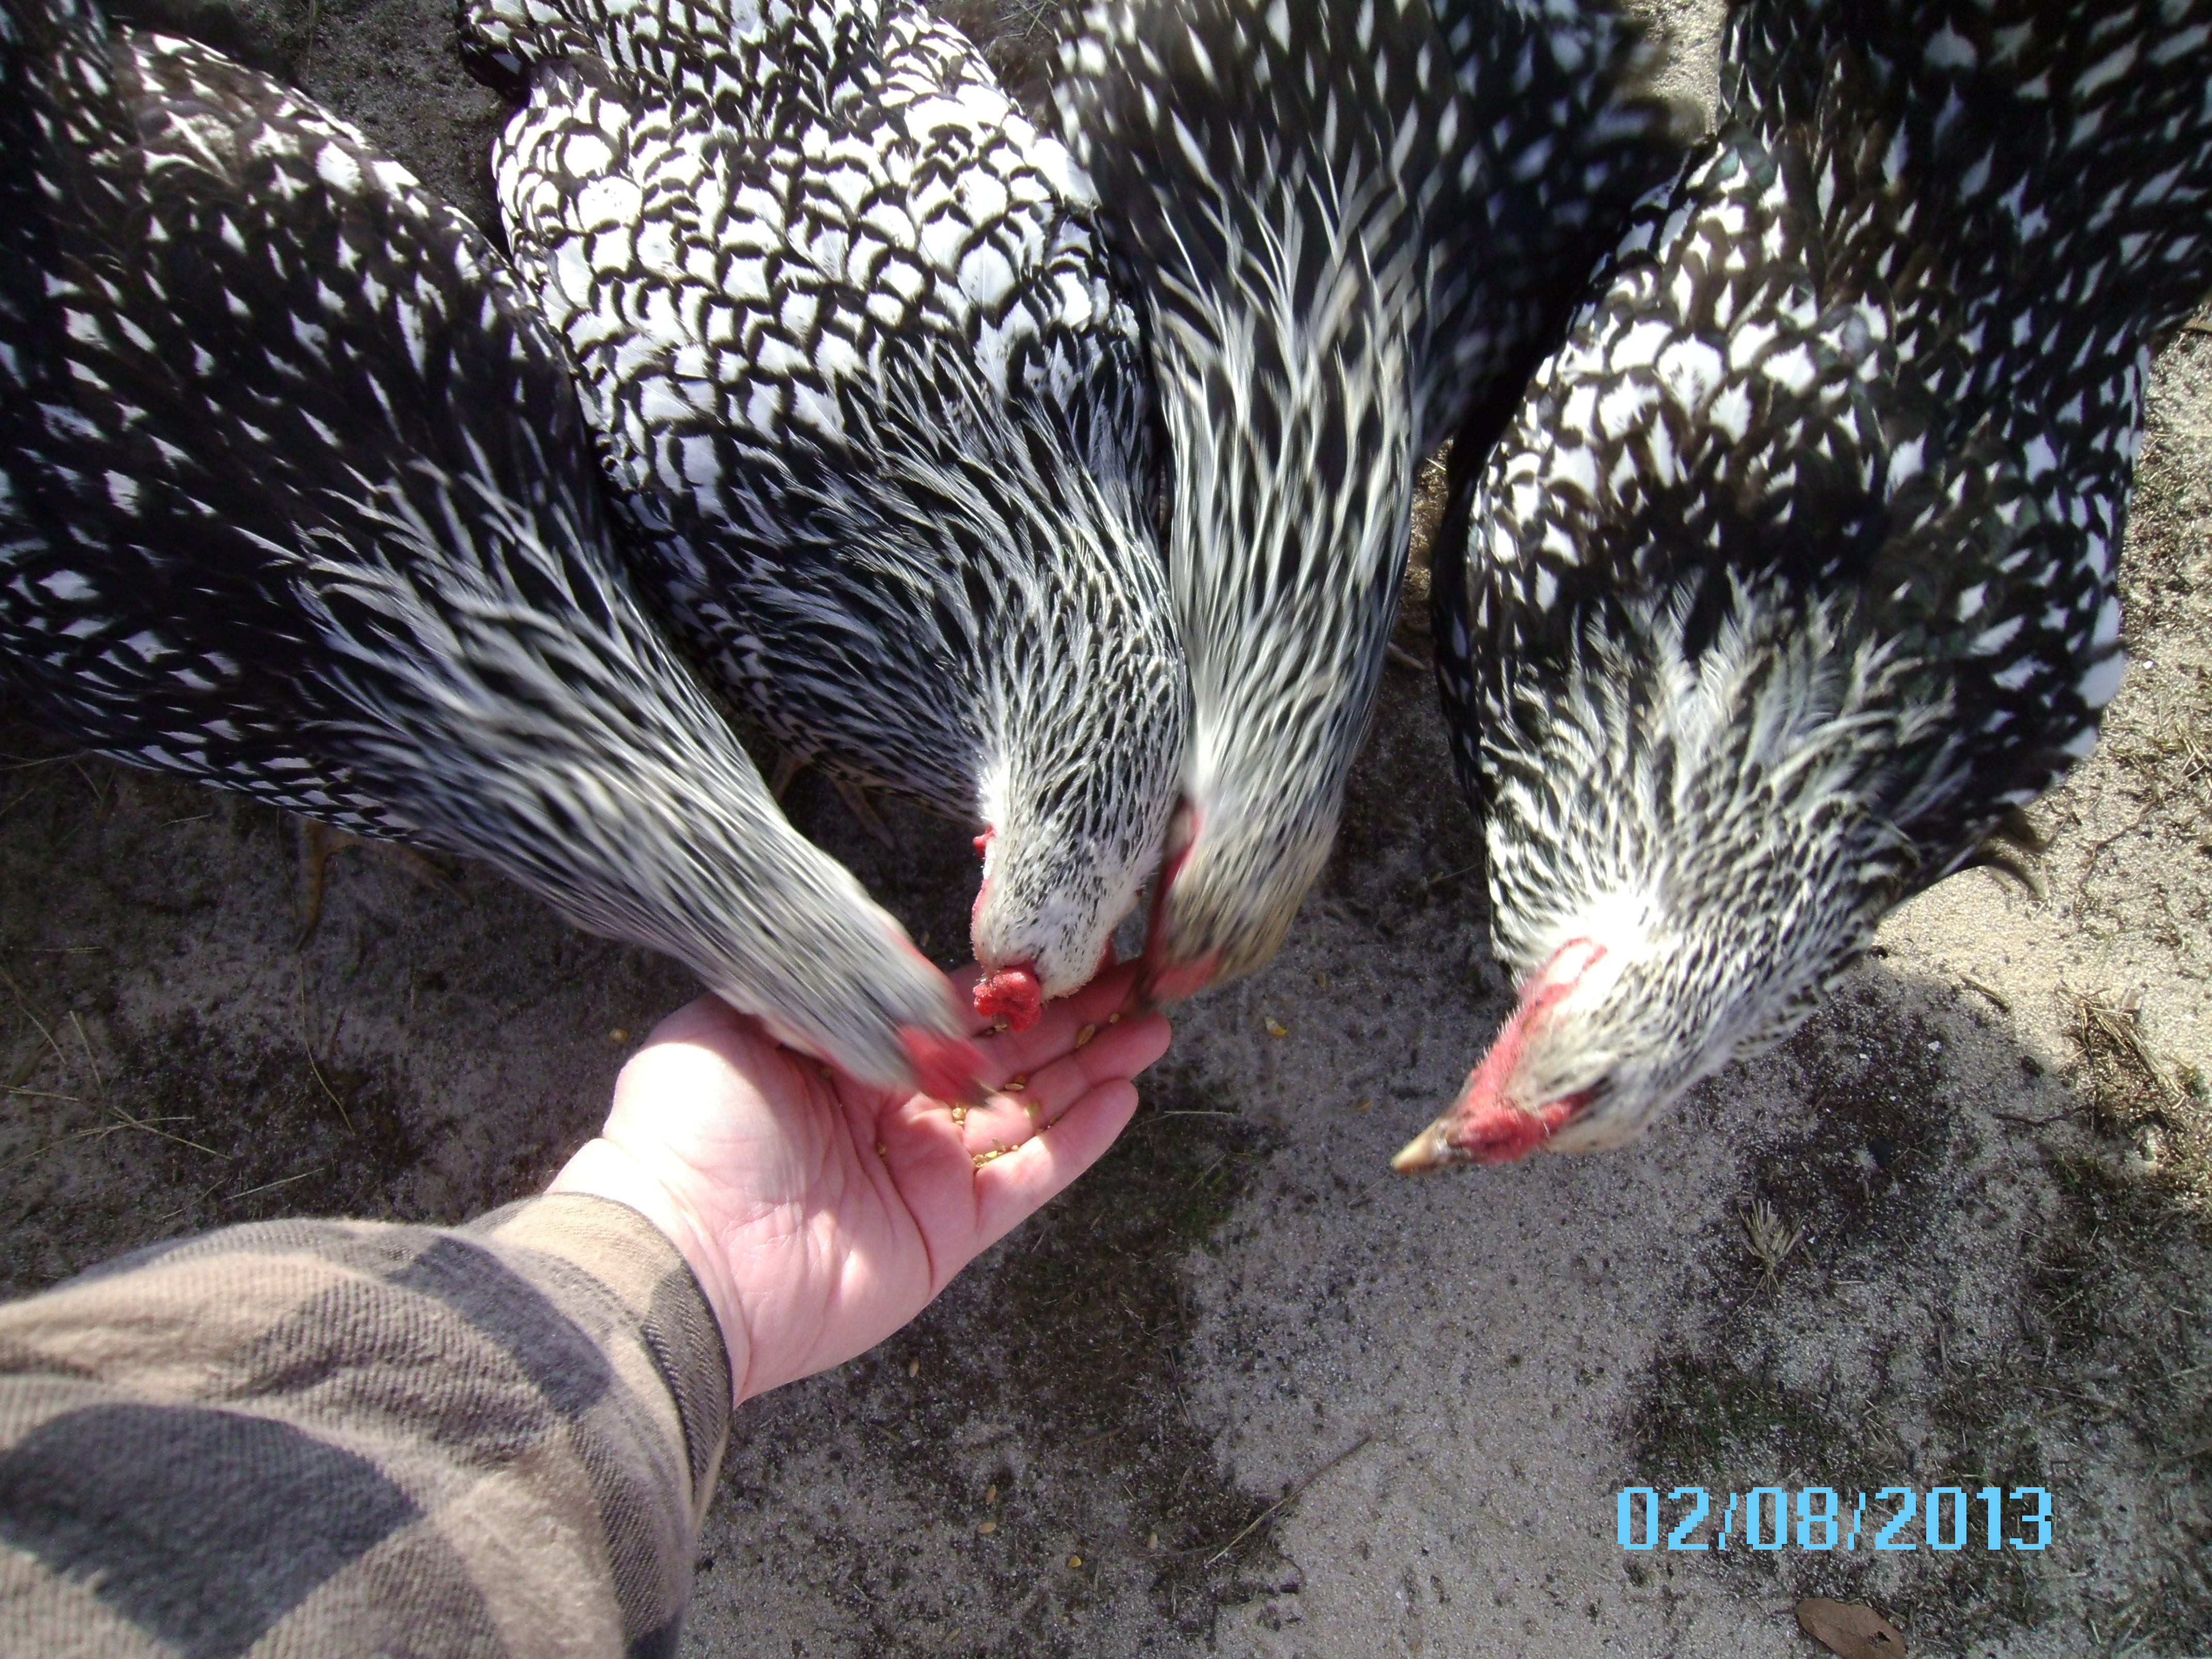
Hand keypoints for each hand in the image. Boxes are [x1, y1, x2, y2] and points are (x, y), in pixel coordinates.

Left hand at [551, 961, 1170, 1401]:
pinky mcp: (948, 1231)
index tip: (1066, 943)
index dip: (1010, 982)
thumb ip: (819, 986)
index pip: (949, 1011)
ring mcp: (925, 1174)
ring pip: (1032, 1111)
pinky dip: (1081, 1139)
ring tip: (1154, 1027)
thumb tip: (889, 963)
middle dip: (1073, 1018)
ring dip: (1095, 1069)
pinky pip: (1030, 1178)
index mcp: (847, 1060)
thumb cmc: (687, 1132)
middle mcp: (894, 1112)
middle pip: (1006, 1057)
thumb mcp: (733, 1018)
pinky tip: (1126, 1094)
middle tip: (1137, 979)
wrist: (678, 1251)